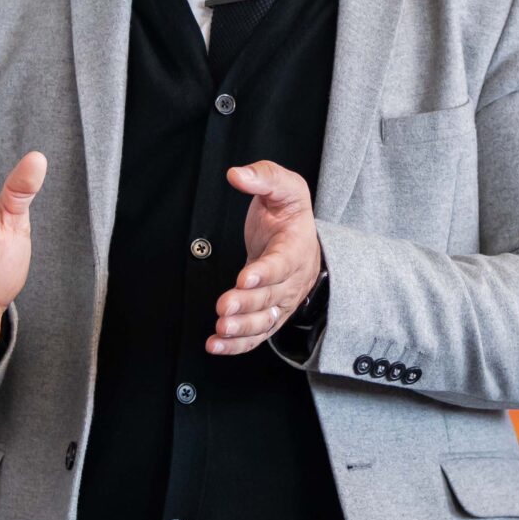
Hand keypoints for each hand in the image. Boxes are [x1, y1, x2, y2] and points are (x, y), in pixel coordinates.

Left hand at [212, 160, 323, 355]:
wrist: (303, 242)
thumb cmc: (290, 215)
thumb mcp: (285, 187)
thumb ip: (263, 177)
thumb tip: (236, 174)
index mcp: (295, 247)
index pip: (281, 263)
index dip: (264, 272)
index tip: (244, 277)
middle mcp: (291, 280)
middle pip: (269, 296)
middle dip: (246, 304)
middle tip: (224, 307)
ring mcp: (281, 302)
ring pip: (264, 321)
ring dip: (241, 329)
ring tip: (220, 331)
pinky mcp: (269, 317)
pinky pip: (256, 336)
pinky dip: (236, 345)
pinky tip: (215, 345)